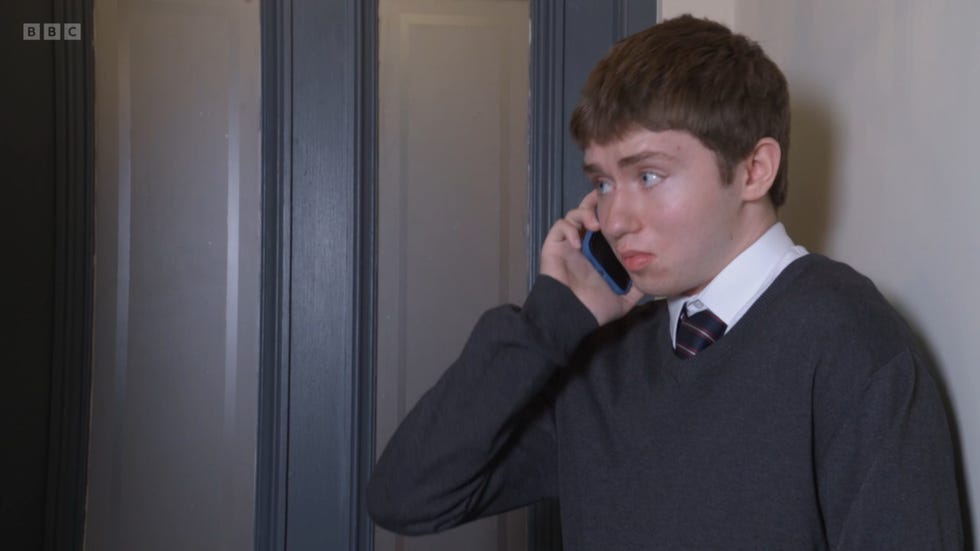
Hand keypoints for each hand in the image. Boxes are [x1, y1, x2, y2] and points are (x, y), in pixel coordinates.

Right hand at [539, 191, 644, 324]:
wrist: (572, 316)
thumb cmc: (593, 308)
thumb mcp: (624, 297)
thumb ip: (637, 285)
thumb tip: (654, 276)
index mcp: (600, 251)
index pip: (606, 222)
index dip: (613, 212)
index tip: (626, 207)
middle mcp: (584, 243)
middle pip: (589, 211)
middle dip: (597, 203)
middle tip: (608, 204)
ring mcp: (568, 243)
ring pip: (574, 214)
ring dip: (585, 214)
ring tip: (595, 226)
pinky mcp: (554, 246)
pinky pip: (560, 226)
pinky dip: (569, 229)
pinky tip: (578, 243)